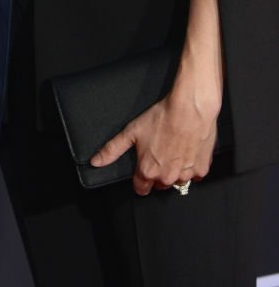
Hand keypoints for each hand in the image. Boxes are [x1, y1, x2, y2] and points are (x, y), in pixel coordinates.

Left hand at [89, 89, 218, 195]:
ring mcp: (186, 175)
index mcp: (148, 171)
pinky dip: (191, 166)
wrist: (189, 109)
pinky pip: (195, 174)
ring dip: (175, 171)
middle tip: (159, 153)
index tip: (142, 171)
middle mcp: (167, 178)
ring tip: (173, 149)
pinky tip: (187, 150)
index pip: (140, 188)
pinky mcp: (202, 169)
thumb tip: (95, 162)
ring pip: (178, 181)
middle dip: (157, 174)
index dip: (139, 180)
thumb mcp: (131, 131)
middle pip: (159, 185)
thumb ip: (112, 150)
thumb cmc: (161, 118)